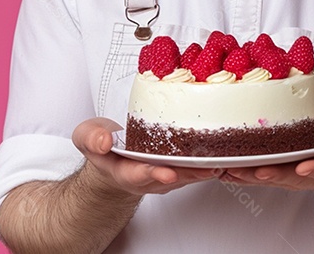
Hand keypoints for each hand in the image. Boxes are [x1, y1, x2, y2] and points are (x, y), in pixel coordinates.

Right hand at [72, 117, 218, 196]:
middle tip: (208, 167)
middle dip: (190, 173)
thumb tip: (103, 141)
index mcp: (126, 170)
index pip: (140, 175)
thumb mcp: (88, 137)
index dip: (154, 173)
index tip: (167, 172)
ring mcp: (167, 173)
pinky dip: (210, 158)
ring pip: (190, 172)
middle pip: (174, 176)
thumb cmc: (103, 144)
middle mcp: (150, 176)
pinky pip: (197, 164)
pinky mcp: (181, 166)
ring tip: (224, 158)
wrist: (113, 154)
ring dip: (207, 167)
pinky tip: (226, 149)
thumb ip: (92, 138)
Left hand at [221, 116, 313, 192]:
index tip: (305, 167)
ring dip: (250, 175)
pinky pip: (259, 171)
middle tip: (258, 172)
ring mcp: (293, 173)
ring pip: (270, 176)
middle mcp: (310, 173)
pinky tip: (224, 167)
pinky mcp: (279, 168)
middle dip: (273, 175)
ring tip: (232, 170)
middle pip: (290, 177)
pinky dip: (242, 171)